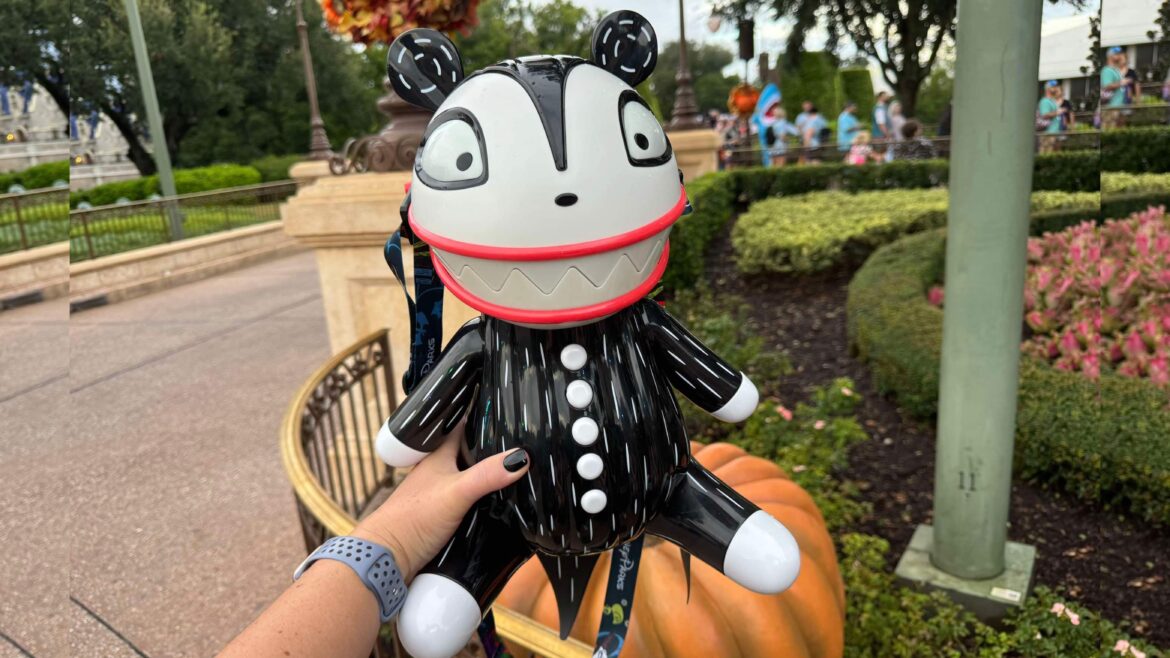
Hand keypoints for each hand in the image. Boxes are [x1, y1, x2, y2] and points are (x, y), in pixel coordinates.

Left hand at [353, 432, 528, 580]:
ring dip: (482, 473)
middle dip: (485, 445)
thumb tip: (521, 457)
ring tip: (511, 467)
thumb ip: (488, 474)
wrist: (388, 555)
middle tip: (514, 438)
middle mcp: (435, 471)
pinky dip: (478, 497)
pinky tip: (492, 501)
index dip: (476, 415)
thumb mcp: (457, 491)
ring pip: (464, 475)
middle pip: (463, 451)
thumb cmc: (414, 518)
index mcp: (437, 457)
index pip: (458, 426)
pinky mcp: (438, 516)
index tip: (498, 407)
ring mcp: (436, 493)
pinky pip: (464, 499)